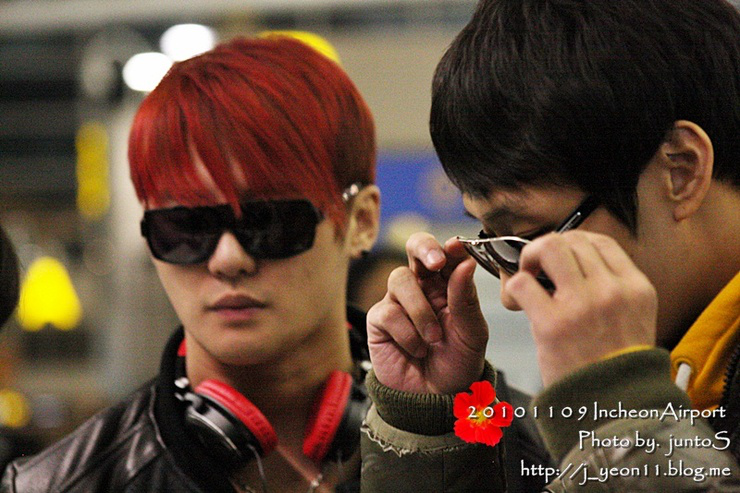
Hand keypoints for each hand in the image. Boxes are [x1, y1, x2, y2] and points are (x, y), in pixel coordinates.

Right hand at [366, 233, 488, 393]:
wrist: (436, 399)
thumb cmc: (457, 364)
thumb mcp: (472, 333)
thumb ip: (466, 298)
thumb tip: (465, 262)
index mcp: (449, 284)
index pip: (447, 253)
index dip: (451, 246)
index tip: (457, 248)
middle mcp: (423, 287)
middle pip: (415, 248)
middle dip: (424, 248)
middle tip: (436, 261)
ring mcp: (399, 302)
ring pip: (400, 279)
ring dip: (420, 311)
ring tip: (433, 338)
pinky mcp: (380, 320)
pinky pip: (389, 312)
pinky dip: (407, 333)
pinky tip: (416, 349)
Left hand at [504, 231, 657, 385]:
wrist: (612, 407)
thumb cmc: (615, 366)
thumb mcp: (634, 319)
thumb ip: (614, 289)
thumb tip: (575, 262)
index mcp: (636, 288)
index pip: (600, 241)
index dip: (573, 242)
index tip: (560, 257)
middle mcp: (612, 291)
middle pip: (571, 239)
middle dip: (546, 248)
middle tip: (536, 267)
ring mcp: (582, 305)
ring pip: (548, 248)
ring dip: (529, 258)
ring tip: (526, 276)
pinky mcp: (553, 323)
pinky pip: (523, 283)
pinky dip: (514, 288)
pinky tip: (516, 302)